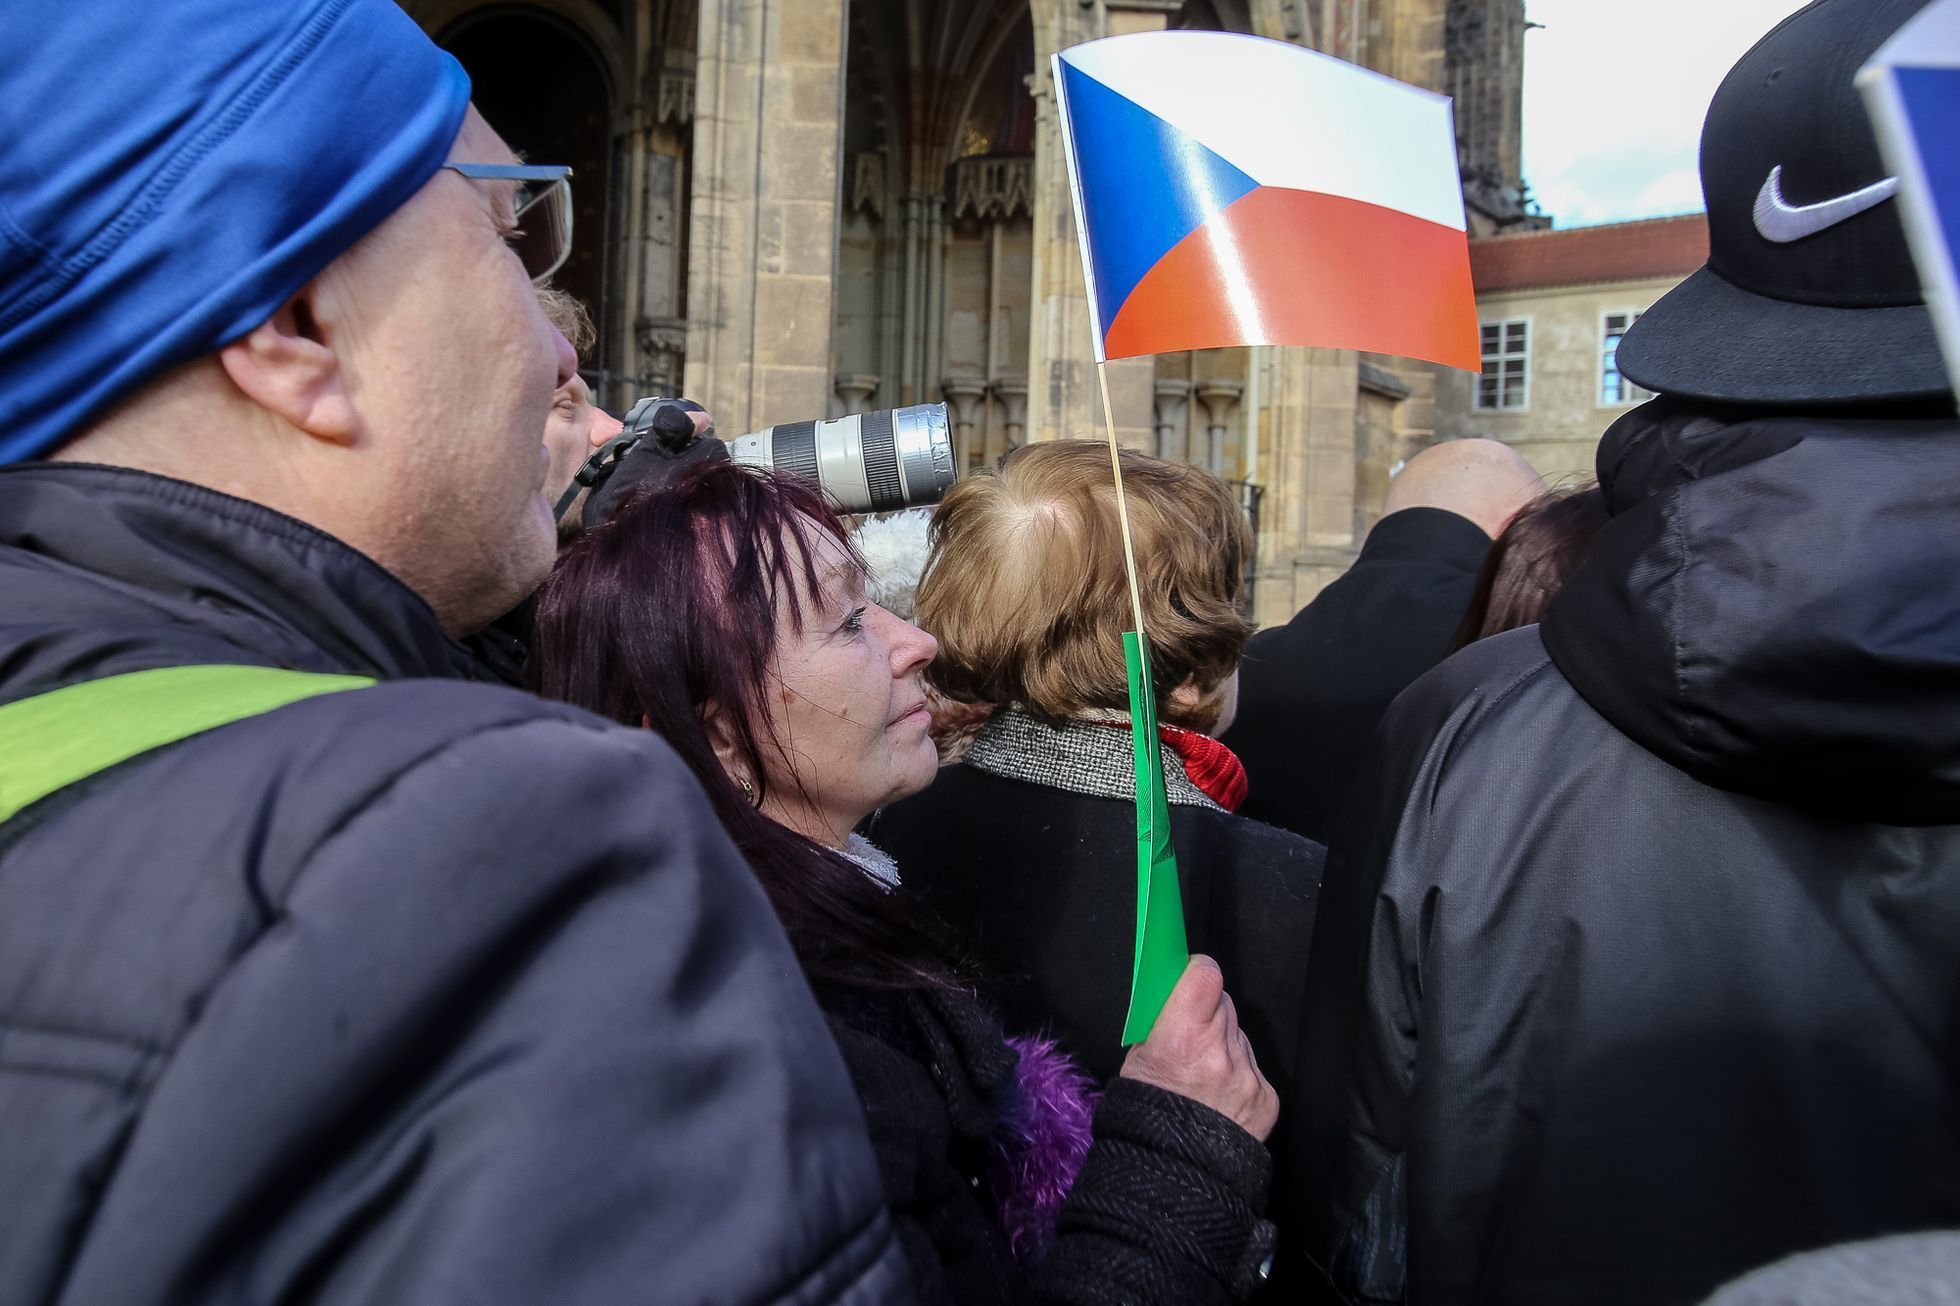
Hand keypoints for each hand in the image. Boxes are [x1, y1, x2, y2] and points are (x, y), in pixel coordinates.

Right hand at [1118, 955, 1278, 1141]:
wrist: (1172, 1173)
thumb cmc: (1145, 1113)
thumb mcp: (1138, 1057)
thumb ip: (1165, 1021)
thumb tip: (1179, 994)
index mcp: (1181, 1037)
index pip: (1206, 975)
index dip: (1197, 973)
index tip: (1190, 979)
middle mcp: (1220, 1053)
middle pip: (1224, 1005)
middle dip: (1208, 1014)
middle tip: (1190, 1037)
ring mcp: (1248, 1077)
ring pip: (1239, 1037)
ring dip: (1224, 1046)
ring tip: (1203, 1078)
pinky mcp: (1267, 1098)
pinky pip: (1253, 1069)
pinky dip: (1238, 1077)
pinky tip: (1219, 1099)